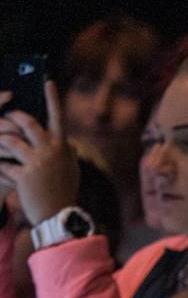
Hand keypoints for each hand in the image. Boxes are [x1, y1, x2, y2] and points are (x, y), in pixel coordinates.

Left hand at [0, 81, 79, 225]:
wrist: (59, 215)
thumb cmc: (64, 192)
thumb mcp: (71, 169)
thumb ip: (66, 152)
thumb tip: (65, 141)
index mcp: (63, 147)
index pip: (58, 117)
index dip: (53, 98)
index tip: (48, 82)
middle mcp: (52, 150)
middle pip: (27, 123)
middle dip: (12, 118)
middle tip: (6, 116)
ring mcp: (38, 162)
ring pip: (10, 141)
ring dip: (0, 142)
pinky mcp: (25, 174)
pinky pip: (4, 163)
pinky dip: (1, 167)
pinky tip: (4, 173)